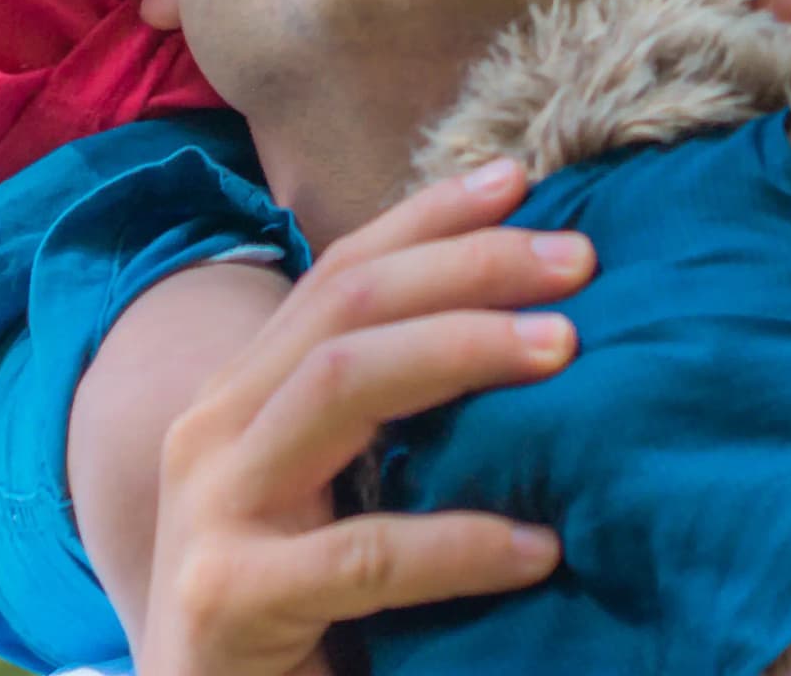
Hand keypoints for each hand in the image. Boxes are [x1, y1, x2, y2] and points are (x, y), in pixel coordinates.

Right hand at [138, 161, 587, 675]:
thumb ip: (386, 423)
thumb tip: (528, 330)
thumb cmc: (287, 611)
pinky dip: (460, 542)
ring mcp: (212, 509)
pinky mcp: (229, 598)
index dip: (426, 217)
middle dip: (467, 268)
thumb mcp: (327, 493)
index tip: (522, 179)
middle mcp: (212, 429)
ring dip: (462, 349)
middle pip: (348, 305)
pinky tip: (538, 546)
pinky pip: (364, 553)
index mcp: (239, 394)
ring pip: (342, 383)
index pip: (339, 274)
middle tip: (578, 262)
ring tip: (566, 350)